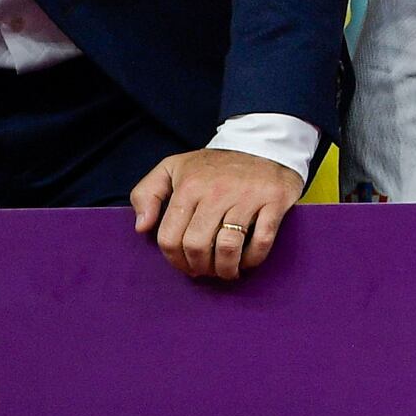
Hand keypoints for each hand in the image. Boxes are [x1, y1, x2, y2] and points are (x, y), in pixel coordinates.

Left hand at [131, 147, 301, 281]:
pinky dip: (253, 259)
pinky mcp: (274, 201)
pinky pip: (261, 241)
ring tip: (226, 271)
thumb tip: (142, 228)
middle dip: (199, 267)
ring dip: (225, 268)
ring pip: (228, 247)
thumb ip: (146, 193)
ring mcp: (247, 196)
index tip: (185, 265)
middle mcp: (217, 191)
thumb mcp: (173, 168)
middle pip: (198, 246)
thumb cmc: (214, 165)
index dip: (175, 260)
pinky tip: (248, 260)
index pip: (170, 238)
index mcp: (189, 186)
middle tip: (205, 270)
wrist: (263, 144)